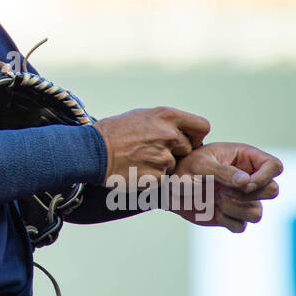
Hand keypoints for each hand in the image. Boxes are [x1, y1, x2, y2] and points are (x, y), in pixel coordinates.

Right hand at [94, 106, 211, 185]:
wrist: (93, 151)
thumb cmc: (114, 131)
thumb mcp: (142, 116)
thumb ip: (166, 123)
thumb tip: (183, 132)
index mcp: (167, 116)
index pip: (202, 127)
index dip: (196, 136)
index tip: (186, 140)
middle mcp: (169, 135)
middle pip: (188, 149)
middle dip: (175, 152)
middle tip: (153, 152)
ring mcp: (164, 157)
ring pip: (174, 165)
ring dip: (161, 166)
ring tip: (139, 160)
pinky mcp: (157, 177)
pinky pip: (163, 179)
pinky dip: (152, 177)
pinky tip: (136, 170)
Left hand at [166, 142, 282, 232]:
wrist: (169, 188)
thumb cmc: (185, 167)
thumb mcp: (202, 164)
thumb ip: (224, 172)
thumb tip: (246, 182)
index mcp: (246, 159)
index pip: (275, 166)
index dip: (266, 176)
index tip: (245, 182)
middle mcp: (248, 179)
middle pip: (272, 191)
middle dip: (250, 195)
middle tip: (226, 190)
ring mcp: (241, 199)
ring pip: (257, 213)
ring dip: (236, 209)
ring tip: (217, 199)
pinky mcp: (232, 216)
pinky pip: (241, 226)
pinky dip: (227, 221)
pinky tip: (213, 210)